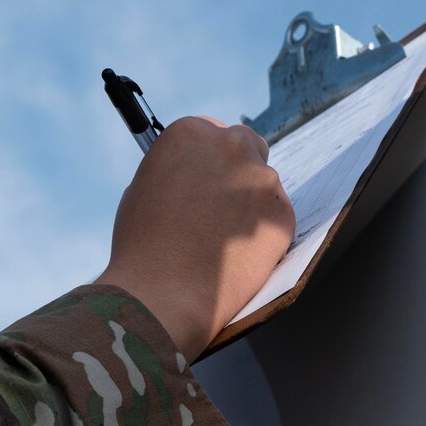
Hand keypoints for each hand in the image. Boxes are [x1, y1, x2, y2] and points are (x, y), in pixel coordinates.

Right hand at [95, 116, 293, 359]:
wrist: (163, 293)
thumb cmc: (141, 246)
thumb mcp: (143, 188)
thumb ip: (176, 171)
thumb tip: (194, 175)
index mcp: (190, 133)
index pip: (211, 132)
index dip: (209, 159)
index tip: (206, 177)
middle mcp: (231, 146)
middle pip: (246, 146)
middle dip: (237, 170)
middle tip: (222, 205)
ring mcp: (262, 179)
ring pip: (263, 186)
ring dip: (250, 205)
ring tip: (223, 242)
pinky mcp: (283, 215)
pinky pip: (275, 220)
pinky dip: (262, 235)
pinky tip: (238, 257)